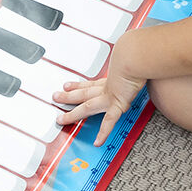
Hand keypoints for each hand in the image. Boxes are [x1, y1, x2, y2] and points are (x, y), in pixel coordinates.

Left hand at [55, 31, 148, 146]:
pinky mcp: (117, 103)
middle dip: (68, 96)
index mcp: (111, 78)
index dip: (77, 85)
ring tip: (61, 119)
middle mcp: (108, 87)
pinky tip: (98, 142)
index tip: (66, 85)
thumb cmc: (135, 54)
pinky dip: (103, 132)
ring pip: (86, 107)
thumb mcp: (131, 56)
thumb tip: (136, 48)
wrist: (135, 56)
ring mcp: (110, 96)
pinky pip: (109, 121)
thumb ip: (131, 58)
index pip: (90, 84)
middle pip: (83, 93)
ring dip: (72, 113)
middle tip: (55, 97)